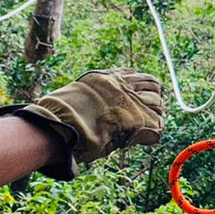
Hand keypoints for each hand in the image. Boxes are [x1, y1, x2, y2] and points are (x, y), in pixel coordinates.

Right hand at [0, 69, 163, 179]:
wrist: (56, 126)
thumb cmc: (57, 115)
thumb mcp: (75, 95)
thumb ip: (89, 96)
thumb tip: (87, 104)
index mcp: (106, 78)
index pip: (135, 74)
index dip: (141, 85)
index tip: (140, 94)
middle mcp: (121, 86)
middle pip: (153, 84)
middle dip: (153, 97)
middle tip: (149, 111)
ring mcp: (130, 102)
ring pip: (158, 103)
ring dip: (156, 114)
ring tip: (147, 125)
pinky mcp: (136, 120)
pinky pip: (157, 126)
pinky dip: (153, 133)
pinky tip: (144, 139)